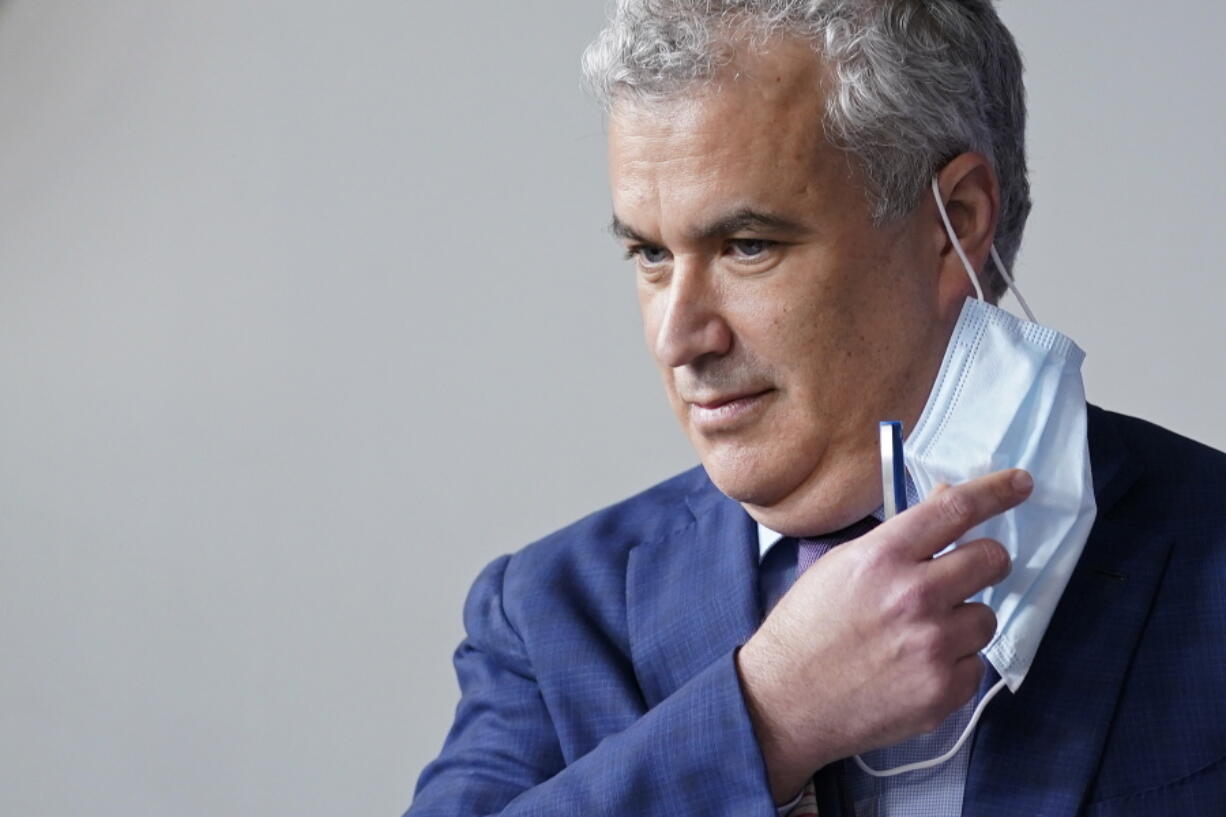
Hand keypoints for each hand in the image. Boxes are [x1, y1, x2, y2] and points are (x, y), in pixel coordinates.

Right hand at [736, 468, 1031, 802]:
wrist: (785, 701)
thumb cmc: (807, 629)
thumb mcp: (840, 566)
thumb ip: (896, 539)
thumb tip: (945, 506)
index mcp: (882, 557)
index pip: (955, 509)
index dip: (996, 491)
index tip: (1021, 484)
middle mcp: (913, 596)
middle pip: (991, 558)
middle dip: (985, 561)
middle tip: (963, 573)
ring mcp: (933, 646)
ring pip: (986, 616)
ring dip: (962, 620)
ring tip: (918, 635)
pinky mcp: (944, 691)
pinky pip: (976, 663)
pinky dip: (953, 663)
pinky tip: (914, 668)